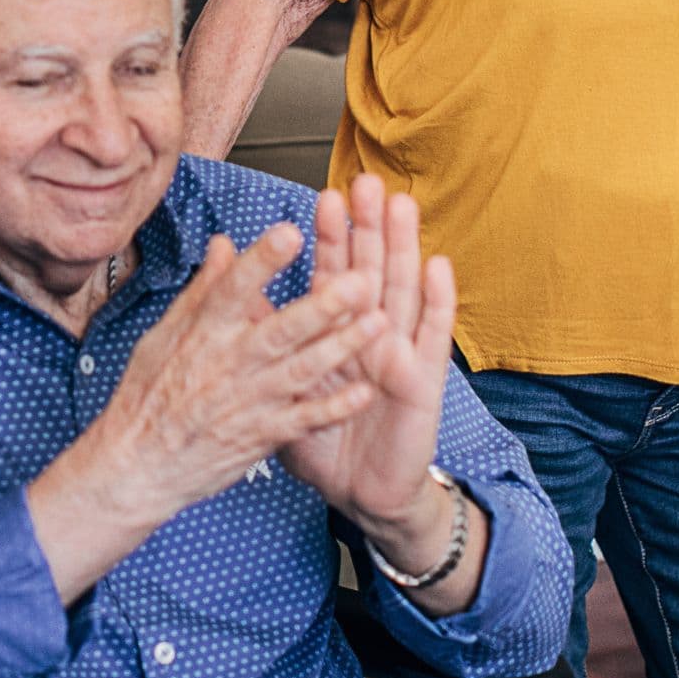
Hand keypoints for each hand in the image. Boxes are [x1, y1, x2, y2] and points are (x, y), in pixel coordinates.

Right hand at [91, 223, 381, 522]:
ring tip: (379, 323)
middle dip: (322, 305)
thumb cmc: (149, 395)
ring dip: (342, 346)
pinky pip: (305, 419)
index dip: (262, 261)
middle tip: (360, 279)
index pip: (233, 289)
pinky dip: (336, 407)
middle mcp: (229, 363)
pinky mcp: (262, 435)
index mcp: (202, 333)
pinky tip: (366, 391)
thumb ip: (202, 289)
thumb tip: (224, 243)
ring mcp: (249, 401)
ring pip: (303, 370)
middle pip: (281, 329)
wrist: (139, 465)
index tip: (291, 232)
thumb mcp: (163, 335)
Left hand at [278, 175, 457, 551]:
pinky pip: (434, 338)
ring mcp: (401, 354)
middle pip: (371, 270)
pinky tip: (440, 266)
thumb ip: (266, 341)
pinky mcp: (425, 382)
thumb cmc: (321, 441)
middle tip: (367, 183)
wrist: (360, 494)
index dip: (331, 239)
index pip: (331, 275)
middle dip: (369, 227)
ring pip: (403, 291)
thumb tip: (238, 297)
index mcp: (336, 334)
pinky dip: (440, 302)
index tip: (325, 196)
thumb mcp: (283, 390)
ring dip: (404, 248)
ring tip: (401, 206)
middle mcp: (371, 335)